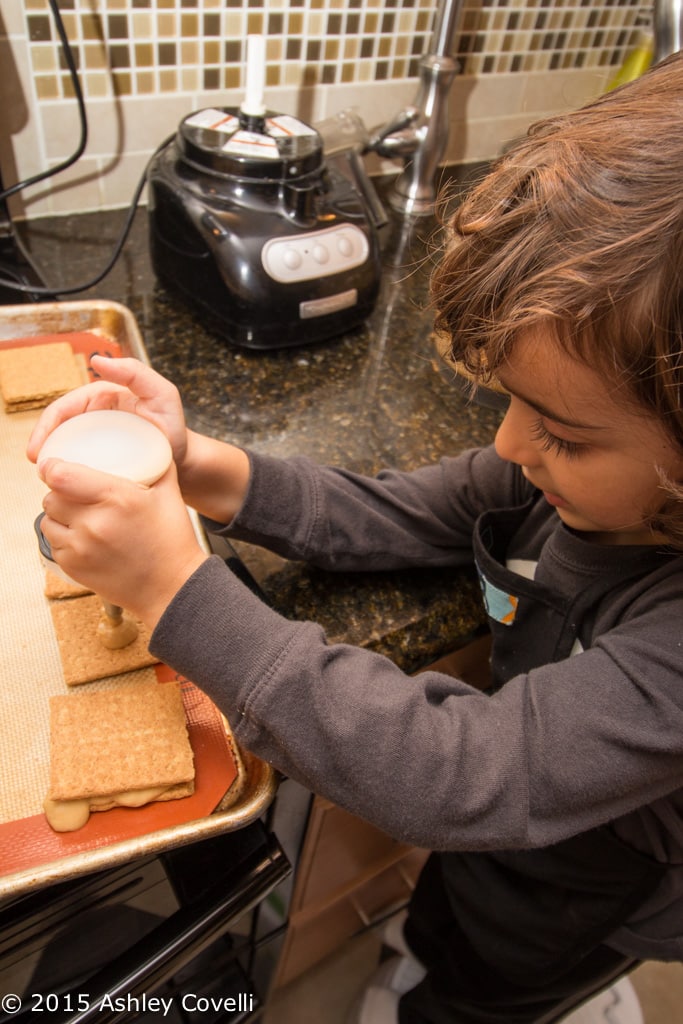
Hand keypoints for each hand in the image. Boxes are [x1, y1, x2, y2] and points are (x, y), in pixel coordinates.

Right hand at [27, 356, 188, 469]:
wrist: (184, 461)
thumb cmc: (173, 427)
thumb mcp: (162, 394)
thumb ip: (135, 373)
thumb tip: (97, 361)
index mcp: (99, 400)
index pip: (63, 409)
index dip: (45, 427)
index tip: (37, 448)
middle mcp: (93, 420)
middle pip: (57, 432)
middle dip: (42, 447)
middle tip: (38, 468)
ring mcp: (95, 443)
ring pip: (64, 451)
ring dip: (52, 463)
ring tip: (47, 480)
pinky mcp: (100, 463)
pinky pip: (78, 468)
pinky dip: (68, 476)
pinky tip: (64, 489)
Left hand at [39, 456, 207, 628]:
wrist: (173, 587)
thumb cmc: (173, 541)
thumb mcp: (170, 494)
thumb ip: (157, 464)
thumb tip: (149, 441)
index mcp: (117, 497)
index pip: (60, 475)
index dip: (52, 467)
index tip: (54, 466)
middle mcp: (94, 522)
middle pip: (51, 496)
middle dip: (60, 492)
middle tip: (75, 494)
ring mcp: (81, 547)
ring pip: (48, 520)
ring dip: (59, 516)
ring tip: (79, 517)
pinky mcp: (74, 567)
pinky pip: (54, 543)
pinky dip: (64, 538)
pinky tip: (83, 538)